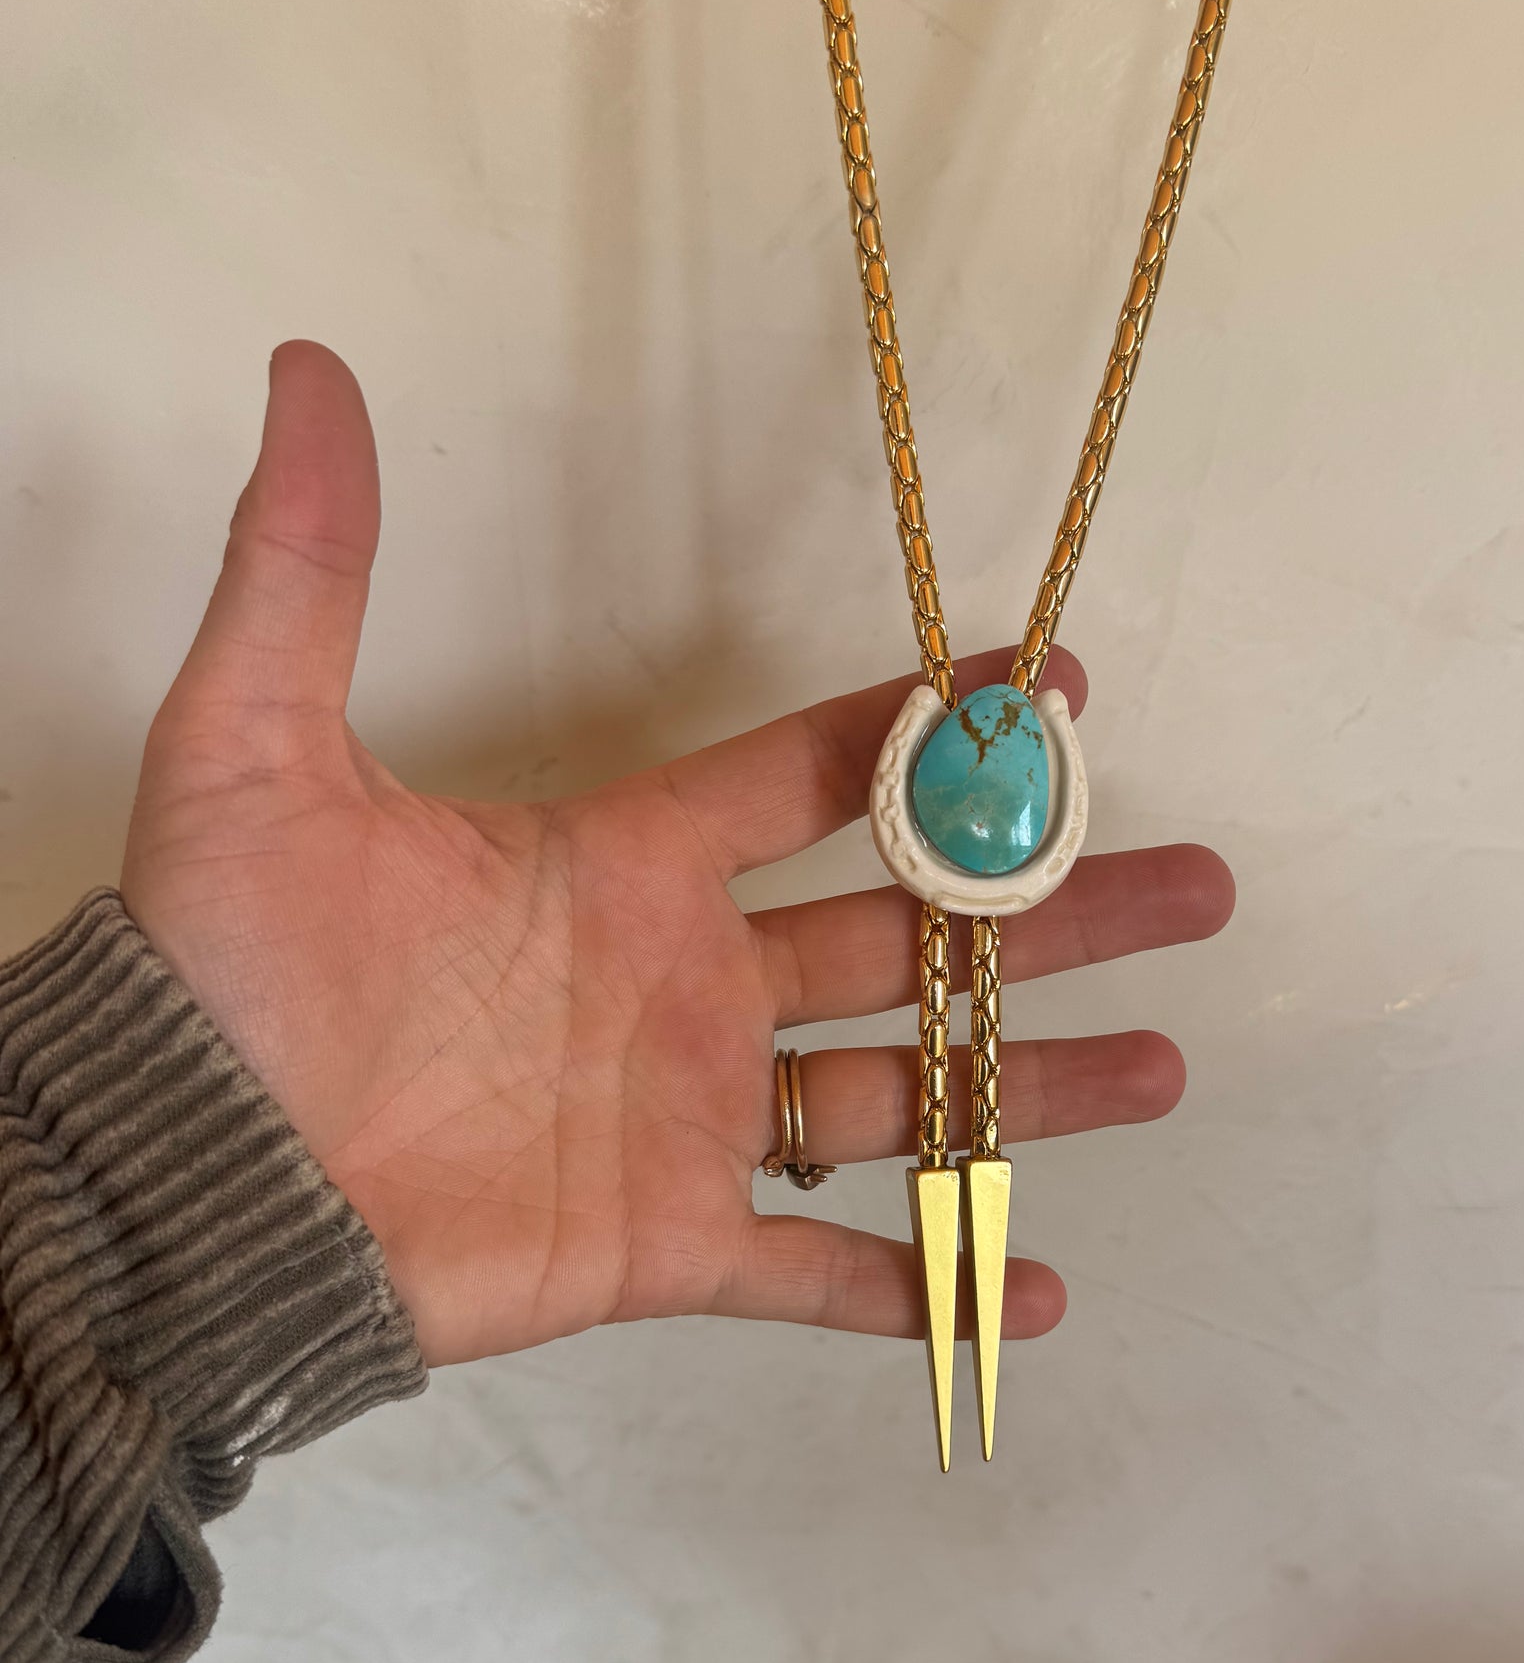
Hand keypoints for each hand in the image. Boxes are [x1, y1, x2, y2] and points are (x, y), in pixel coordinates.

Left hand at [122, 344, 1234, 1365]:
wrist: (188, 1173)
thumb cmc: (226, 966)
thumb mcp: (258, 747)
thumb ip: (308, 567)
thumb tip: (307, 372)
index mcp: (623, 863)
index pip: (814, 779)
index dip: (932, 732)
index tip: (1058, 687)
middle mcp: (681, 983)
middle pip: (908, 935)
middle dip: (1051, 909)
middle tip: (1195, 887)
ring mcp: (683, 1119)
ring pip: (900, 1095)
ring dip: (1033, 1084)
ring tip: (1169, 1066)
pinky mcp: (662, 1244)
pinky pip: (817, 1270)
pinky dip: (923, 1289)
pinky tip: (1031, 1290)